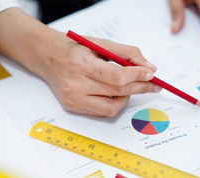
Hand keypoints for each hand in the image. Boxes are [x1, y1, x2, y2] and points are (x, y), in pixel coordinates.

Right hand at [0, 8, 157, 116]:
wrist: (48, 57)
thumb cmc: (75, 49)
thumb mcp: (100, 44)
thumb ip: (126, 53)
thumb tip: (149, 68)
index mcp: (81, 65)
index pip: (117, 76)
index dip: (137, 76)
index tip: (151, 74)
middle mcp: (76, 85)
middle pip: (118, 91)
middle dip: (139, 87)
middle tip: (152, 84)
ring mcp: (74, 100)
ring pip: (112, 108)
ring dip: (126, 98)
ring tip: (127, 87)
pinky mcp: (73, 108)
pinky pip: (102, 111)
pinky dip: (113, 102)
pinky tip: (113, 92)